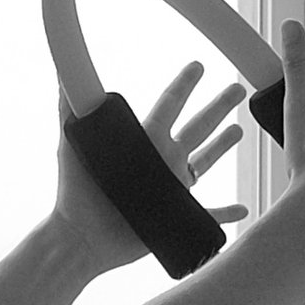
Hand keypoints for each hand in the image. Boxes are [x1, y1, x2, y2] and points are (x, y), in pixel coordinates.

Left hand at [52, 59, 251, 276]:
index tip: (198, 65)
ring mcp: (170, 188)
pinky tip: (243, 208)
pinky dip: (227, 213)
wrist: (81, 238)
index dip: (184, 85)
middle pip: (198, 127)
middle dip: (218, 108)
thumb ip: (69, 106)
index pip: (169, 105)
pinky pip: (209, 215)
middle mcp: (161, 160)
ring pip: (206, 162)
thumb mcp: (73, 143)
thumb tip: (62, 71)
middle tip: (238, 89)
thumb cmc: (74, 191)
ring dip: (223, 147)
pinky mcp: (176, 217)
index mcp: (143, 141)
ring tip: (240, 130)